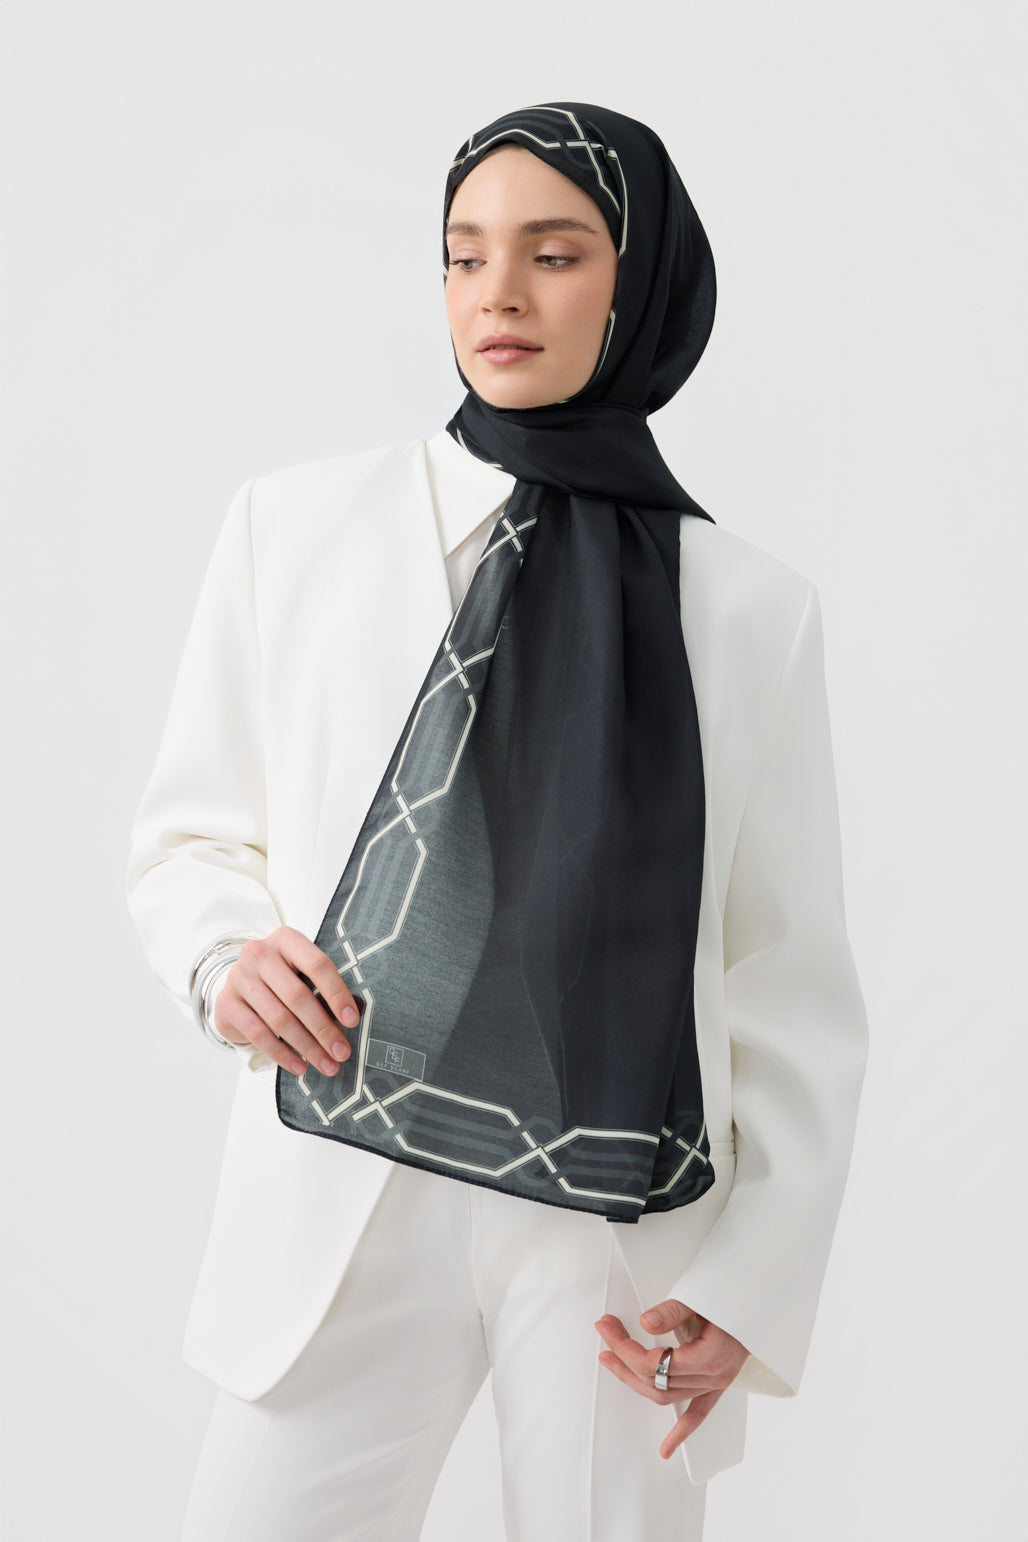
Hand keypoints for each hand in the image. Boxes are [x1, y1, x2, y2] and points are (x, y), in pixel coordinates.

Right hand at [213, 925, 361, 1076]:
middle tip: (342, 1053)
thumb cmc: (281, 980)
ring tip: (327, 1065)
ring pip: (280, 1019)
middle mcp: (260, 953)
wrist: (239, 988)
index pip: (318, 965)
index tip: (352, 1020)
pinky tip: (299, 1066)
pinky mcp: (226, 1002)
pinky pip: (258, 1034)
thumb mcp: (300, 973)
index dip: (337, 994)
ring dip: (307, 1047)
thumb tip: (349, 1021)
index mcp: (286, 940)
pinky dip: (282, 1054)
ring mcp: (239, 976)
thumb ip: (321, 989)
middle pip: (298, 996)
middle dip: (324, 1029)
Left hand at [594, 1300, 748, 1460]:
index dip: (624, 1347)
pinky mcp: (718, 1384)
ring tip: (612, 1361)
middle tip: (604, 1335)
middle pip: (655, 1381)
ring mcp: (717, 1383)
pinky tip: (667, 1449)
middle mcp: (713, 1376)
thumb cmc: (733, 1296)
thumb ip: (674, 1311)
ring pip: (668, 1396)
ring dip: (635, 1381)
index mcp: (708, 1357)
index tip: (606, 1327)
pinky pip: (699, 1412)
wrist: (761, 1303)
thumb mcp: (702, 1295)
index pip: (653, 1364)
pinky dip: (682, 1431)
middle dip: (623, 1359)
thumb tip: (646, 1323)